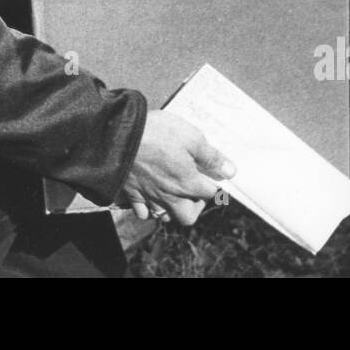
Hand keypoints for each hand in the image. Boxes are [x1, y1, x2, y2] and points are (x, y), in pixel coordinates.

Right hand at [120, 110, 235, 225]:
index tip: (213, 174)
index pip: (210, 193)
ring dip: (172, 209)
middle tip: (194, 189)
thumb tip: (231, 171)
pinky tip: (149, 195)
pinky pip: (142, 212)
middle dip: (195, 206)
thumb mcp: (191, 137)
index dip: (214, 183)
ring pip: (165, 216)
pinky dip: (147, 208)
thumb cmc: (157, 133)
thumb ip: (211, 155)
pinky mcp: (131, 193)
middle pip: (188, 216)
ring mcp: (149, 197)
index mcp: (187, 183)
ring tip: (172, 193)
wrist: (118, 137)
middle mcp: (170, 196)